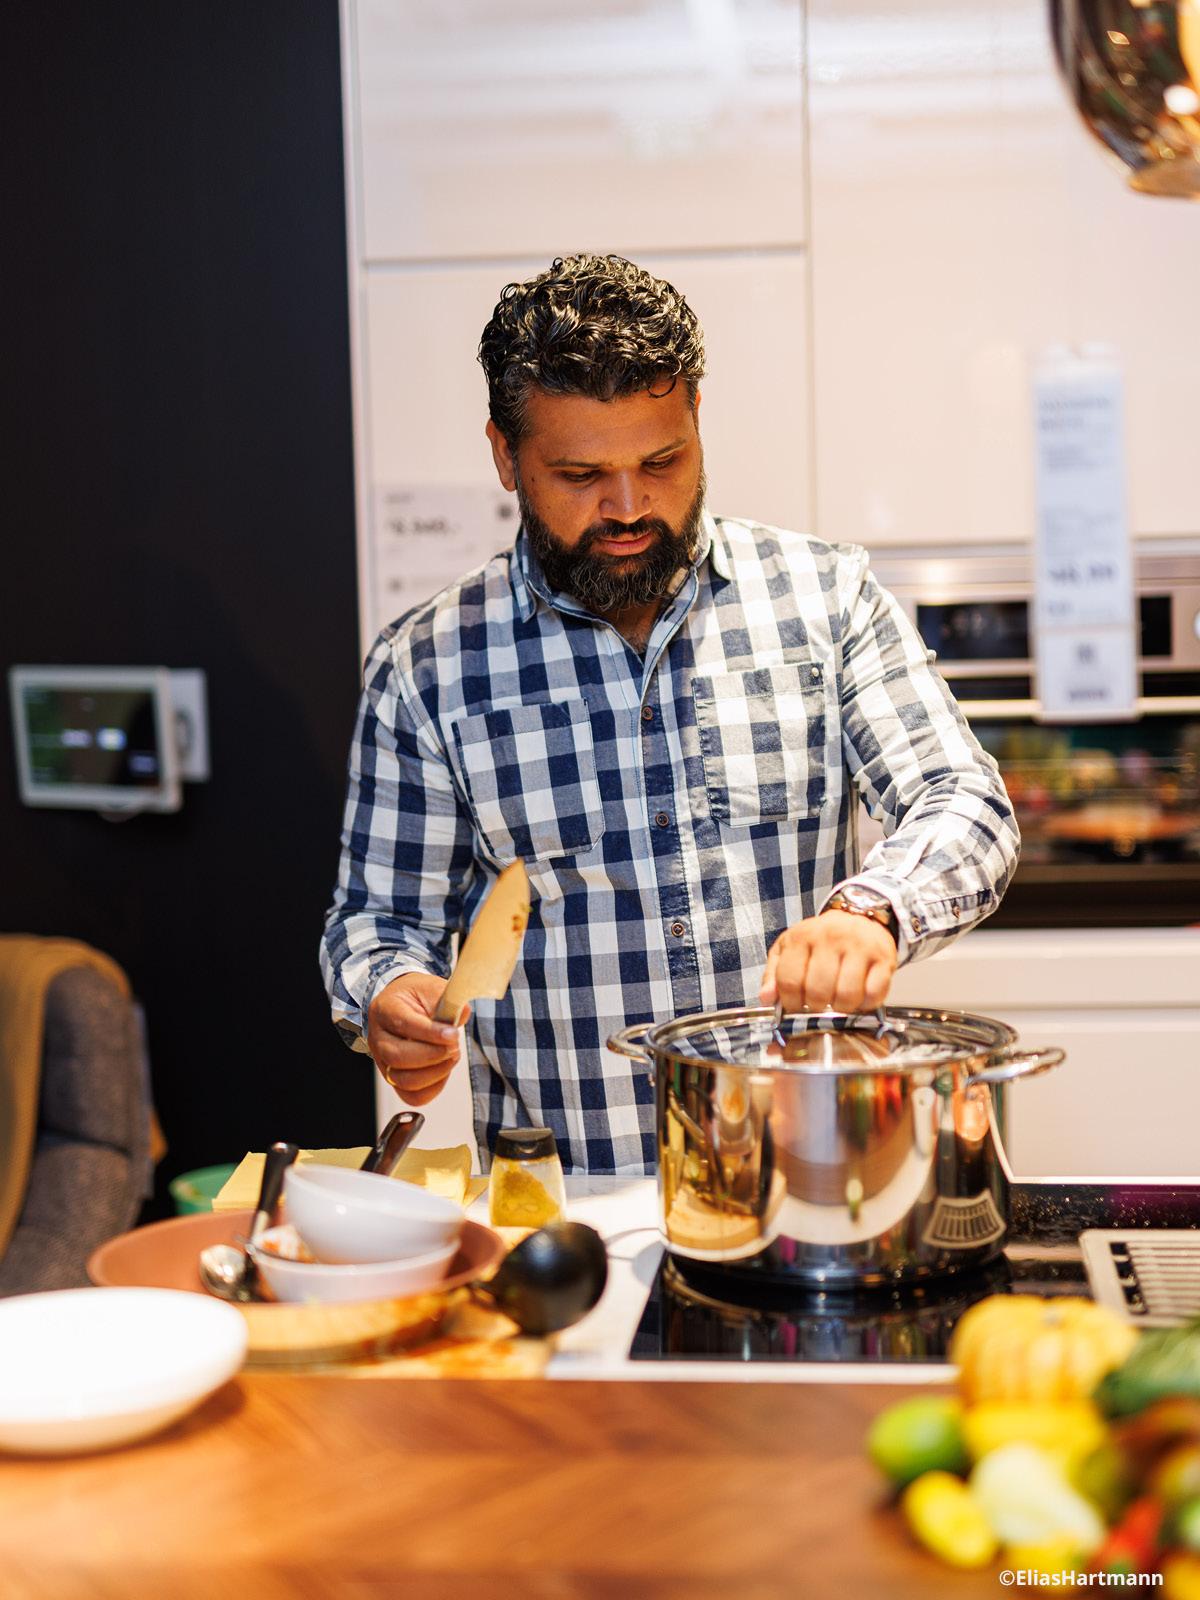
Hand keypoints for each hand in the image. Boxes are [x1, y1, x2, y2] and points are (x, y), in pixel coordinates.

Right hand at [366, 972, 468, 1107]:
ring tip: (452, 1056)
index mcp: (384, 1009)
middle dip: (433, 1055)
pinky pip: (411, 1096)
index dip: (430, 1033)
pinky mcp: (393, 1078)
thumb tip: (462, 1013)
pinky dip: (433, 1088)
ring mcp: (382, 1061)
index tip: (453, 1033)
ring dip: (435, 1072)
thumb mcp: (432, 987)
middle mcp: (378, 1037)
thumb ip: (448, 999)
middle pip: (398, 1057)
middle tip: (454, 1045)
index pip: (403, 1024)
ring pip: (403, 1080)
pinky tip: (444, 1069)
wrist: (404, 1005)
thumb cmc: (417, 997)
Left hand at [759, 910, 896, 1014]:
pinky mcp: (883, 957)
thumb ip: (774, 974)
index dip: (791, 1004)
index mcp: (802, 937)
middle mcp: (830, 938)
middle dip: (816, 1009)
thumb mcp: (790, 949)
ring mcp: (858, 947)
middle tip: (819, 1007)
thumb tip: (767, 999)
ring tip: (839, 1004)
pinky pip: (874, 993)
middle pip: (818, 991)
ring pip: (846, 995)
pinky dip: (866, 1005)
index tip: (796, 1009)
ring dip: (841, 1010)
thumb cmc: (821, 940)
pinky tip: (860, 999)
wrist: (860, 916)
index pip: (789, 981)